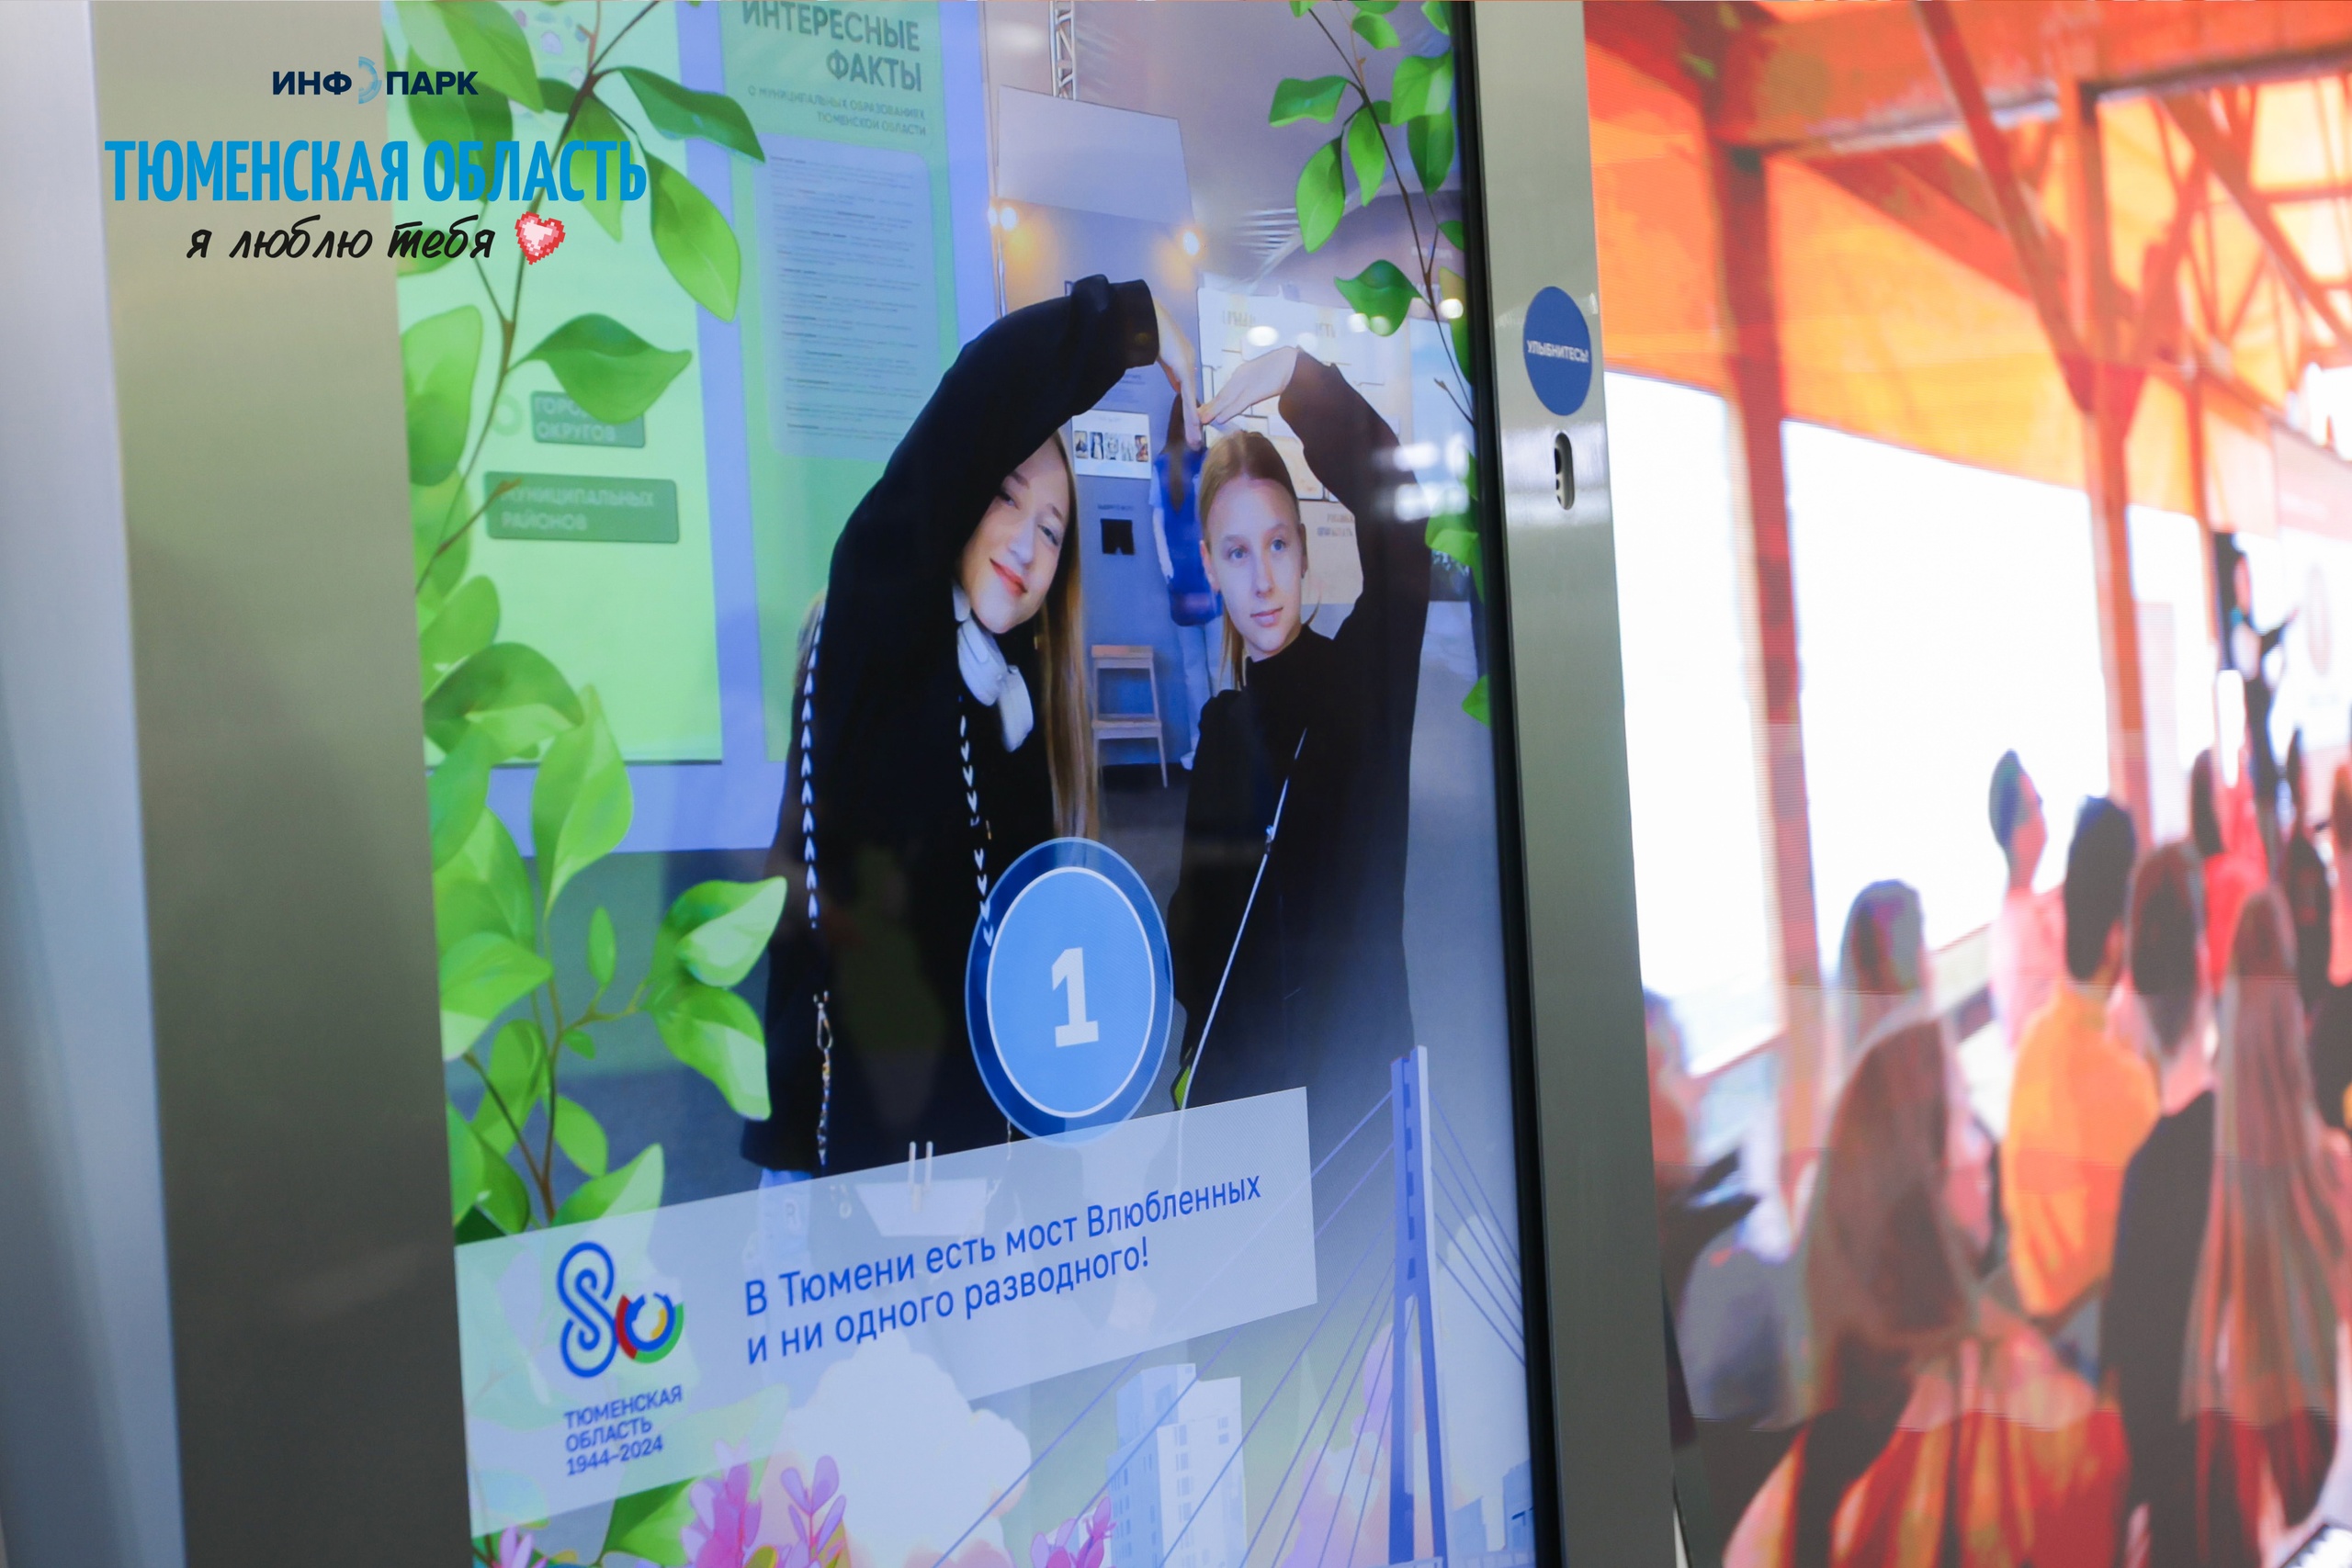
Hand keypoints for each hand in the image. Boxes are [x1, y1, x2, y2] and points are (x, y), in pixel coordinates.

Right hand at [1154, 301, 1204, 449]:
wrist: (1149, 317)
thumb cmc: (1149, 328)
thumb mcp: (1159, 353)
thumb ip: (1168, 370)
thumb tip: (1175, 386)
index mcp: (1184, 360)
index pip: (1188, 390)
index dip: (1190, 408)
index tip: (1192, 423)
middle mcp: (1189, 364)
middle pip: (1192, 399)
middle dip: (1194, 421)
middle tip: (1196, 439)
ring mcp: (1187, 366)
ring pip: (1191, 401)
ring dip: (1193, 423)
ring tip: (1195, 440)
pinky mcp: (1183, 368)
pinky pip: (1187, 394)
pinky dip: (1191, 411)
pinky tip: (1194, 424)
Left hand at [1201, 345, 1298, 428]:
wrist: (1292, 362)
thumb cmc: (1281, 370)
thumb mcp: (1262, 379)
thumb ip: (1251, 388)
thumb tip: (1242, 398)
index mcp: (1241, 374)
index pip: (1225, 392)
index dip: (1213, 403)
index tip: (1203, 412)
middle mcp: (1240, 377)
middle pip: (1222, 396)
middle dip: (1208, 408)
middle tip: (1194, 417)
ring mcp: (1246, 383)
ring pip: (1226, 400)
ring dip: (1213, 411)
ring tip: (1200, 420)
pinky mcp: (1254, 390)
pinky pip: (1238, 403)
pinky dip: (1228, 411)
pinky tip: (1219, 418)